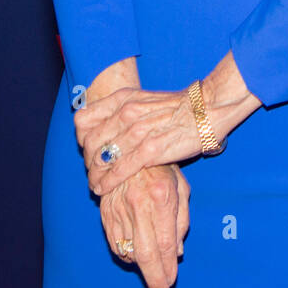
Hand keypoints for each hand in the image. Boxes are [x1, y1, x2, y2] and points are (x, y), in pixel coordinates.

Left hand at [76, 85, 207, 196]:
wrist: (207, 108)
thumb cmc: (177, 106)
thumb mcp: (143, 100)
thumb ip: (123, 111)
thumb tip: (107, 125)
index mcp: (123, 99)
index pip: (84, 120)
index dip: (80, 137)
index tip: (85, 148)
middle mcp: (126, 113)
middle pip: (90, 142)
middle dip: (87, 160)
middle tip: (91, 171)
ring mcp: (137, 131)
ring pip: (102, 158)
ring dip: (94, 175)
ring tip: (94, 185)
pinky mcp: (150, 150)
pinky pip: (119, 169)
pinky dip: (107, 181)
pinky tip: (102, 189)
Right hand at [98, 163, 189, 287]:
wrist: (128, 145)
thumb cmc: (160, 166)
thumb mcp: (180, 187)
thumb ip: (181, 220)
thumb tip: (177, 252)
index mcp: (161, 196)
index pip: (165, 243)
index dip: (167, 268)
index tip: (170, 284)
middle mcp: (138, 203)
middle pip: (145, 252)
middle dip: (153, 277)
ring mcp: (118, 207)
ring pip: (127, 249)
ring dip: (140, 266)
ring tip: (152, 272)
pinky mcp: (105, 209)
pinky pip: (113, 241)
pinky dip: (123, 254)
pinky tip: (133, 255)